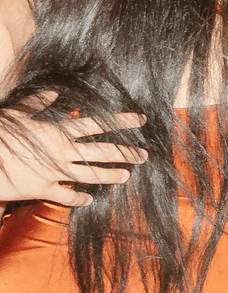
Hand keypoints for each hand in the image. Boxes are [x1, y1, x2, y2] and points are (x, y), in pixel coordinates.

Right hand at [0, 105, 145, 206]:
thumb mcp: (18, 112)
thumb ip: (38, 103)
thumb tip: (55, 93)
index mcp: (59, 130)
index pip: (99, 124)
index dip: (122, 122)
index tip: (142, 120)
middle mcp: (63, 151)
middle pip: (103, 152)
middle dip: (126, 153)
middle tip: (144, 155)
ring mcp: (54, 172)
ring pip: (91, 175)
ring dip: (111, 175)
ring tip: (127, 176)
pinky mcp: (42, 189)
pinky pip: (66, 196)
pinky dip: (79, 198)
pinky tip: (89, 199)